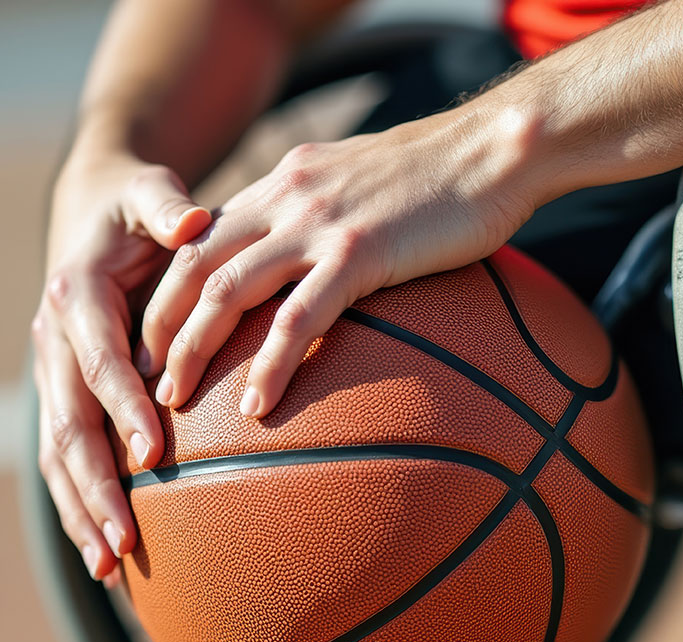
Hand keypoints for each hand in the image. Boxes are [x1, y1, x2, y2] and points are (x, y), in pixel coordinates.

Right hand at [34, 148, 210, 580]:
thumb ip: (168, 208)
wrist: (93, 211)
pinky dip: (82, 500)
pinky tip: (106, 546)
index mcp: (76, 297)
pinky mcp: (66, 392)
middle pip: (69, 426)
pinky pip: (68, 454)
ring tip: (111, 567)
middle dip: (95, 487)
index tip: (153, 452)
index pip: (99, 362)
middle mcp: (55, 341)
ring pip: (58, 453)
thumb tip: (195, 221)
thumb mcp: (149, 194)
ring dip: (81, 510)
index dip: (122, 406)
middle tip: (125, 543)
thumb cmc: (136, 207)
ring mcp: (54, 372)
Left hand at [139, 110, 533, 417]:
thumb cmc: (444, 176)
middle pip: (194, 264)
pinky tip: (257, 406)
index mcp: (285, 182)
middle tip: (146, 377)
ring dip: (192, 348)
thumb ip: (329, 216)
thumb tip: (322, 261)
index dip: (168, 288)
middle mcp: (286, 197)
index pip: (203, 236)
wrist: (492, 151)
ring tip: (174, 398)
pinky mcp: (358, 252)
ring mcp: (319, 224)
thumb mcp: (365, 184)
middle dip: (158, 324)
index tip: (157, 335)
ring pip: (227, 290)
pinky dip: (270, 364)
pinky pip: (298, 318)